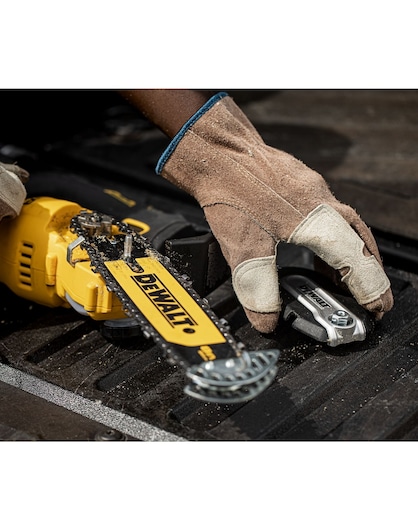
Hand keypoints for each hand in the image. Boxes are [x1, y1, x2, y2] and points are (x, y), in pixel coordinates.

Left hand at [156, 93, 392, 332]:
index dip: (369, 287)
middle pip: (360, 240)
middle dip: (369, 272)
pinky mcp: (298, 184)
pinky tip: (314, 246)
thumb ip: (257, 287)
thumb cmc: (230, 190)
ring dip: (349, 255)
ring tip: (345, 279)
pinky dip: (329, 237)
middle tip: (372, 295)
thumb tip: (266, 321)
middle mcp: (322, 201)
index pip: (356, 259)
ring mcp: (312, 189)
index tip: (377, 307)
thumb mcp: (242, 247)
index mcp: (317, 218)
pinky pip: (327, 215)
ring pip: (345, 226)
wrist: (216, 152)